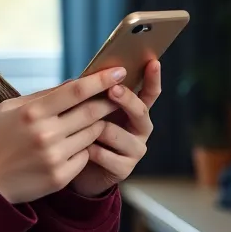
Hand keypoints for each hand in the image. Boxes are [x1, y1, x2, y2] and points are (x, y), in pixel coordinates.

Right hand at [0, 67, 128, 203]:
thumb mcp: (9, 109)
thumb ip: (43, 96)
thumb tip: (76, 83)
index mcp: (32, 112)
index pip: (76, 91)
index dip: (101, 79)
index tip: (119, 71)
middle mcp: (46, 134)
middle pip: (92, 112)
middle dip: (110, 101)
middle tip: (119, 95)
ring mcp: (55, 157)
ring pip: (93, 134)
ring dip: (96, 125)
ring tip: (92, 120)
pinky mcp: (60, 177)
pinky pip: (85, 156)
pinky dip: (84, 149)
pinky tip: (72, 146)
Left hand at [70, 60, 161, 197]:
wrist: (79, 170)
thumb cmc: (85, 132)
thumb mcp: (90, 111)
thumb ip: (95, 96)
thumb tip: (87, 76)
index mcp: (135, 111)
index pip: (150, 92)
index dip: (153, 78)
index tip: (153, 62)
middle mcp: (141, 129)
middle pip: (140, 110)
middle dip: (126, 99)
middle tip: (114, 89)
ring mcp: (135, 149)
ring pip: (116, 133)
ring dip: (95, 128)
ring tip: (77, 127)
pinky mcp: (124, 168)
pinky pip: (104, 154)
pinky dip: (89, 149)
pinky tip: (79, 148)